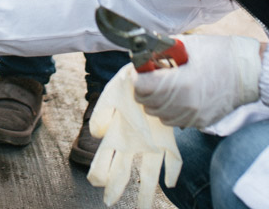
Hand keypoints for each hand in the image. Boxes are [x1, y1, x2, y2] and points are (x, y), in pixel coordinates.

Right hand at [87, 64, 181, 208]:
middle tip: (109, 203)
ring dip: (145, 191)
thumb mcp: (110, 95)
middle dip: (116, 188)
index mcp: (116, 134)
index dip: (99, 171)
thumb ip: (101, 113)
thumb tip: (96, 133)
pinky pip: (172, 158)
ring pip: (148, 172)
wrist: (147, 72)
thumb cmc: (126, 85)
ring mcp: (151, 143)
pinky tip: (171, 183)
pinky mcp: (167, 138)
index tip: (96, 182)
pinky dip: (172, 171)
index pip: (105, 158)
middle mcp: (133, 143)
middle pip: (124, 171)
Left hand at [132, 35, 262, 127]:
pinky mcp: (200, 122)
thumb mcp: (189, 46)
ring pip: (158, 114)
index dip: (137, 76)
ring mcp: (192, 117)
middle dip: (144, 88)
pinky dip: (169, 109)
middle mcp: (185, 105)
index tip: (140, 68)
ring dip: (155, 100)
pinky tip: (178, 95)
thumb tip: (145, 54)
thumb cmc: (222, 54)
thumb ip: (163, 50)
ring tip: (165, 85)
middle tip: (150, 75)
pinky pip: (174, 120)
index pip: (142, 87)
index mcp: (181, 84)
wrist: (251, 72)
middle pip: (146, 103)